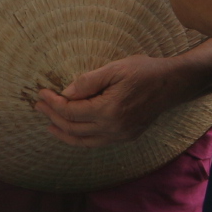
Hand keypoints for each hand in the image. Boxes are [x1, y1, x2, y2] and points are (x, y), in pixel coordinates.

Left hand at [32, 53, 196, 146]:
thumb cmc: (144, 72)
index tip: (42, 92)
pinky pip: (96, 142)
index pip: (70, 112)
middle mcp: (114, 128)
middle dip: (53, 117)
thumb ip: (87, 82)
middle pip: (73, 128)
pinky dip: (80, 138)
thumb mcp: (114, 69)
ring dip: (63, 133)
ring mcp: (121, 135)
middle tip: (39, 105)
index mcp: (109, 111)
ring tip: (49, 123)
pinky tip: (72, 130)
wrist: (172, 84)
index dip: (53, 103)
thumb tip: (65, 93)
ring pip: (84, 142)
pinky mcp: (126, 136)